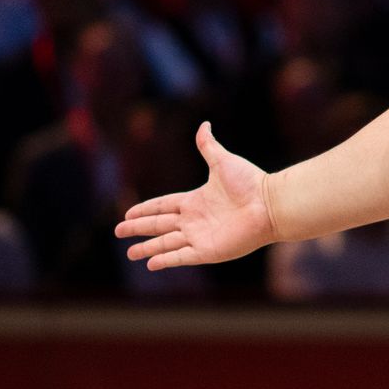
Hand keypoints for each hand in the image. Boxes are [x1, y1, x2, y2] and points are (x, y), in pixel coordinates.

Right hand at [115, 122, 275, 268]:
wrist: (269, 204)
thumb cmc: (250, 183)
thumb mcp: (222, 162)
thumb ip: (208, 146)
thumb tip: (204, 125)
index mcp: (195, 200)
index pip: (163, 205)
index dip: (145, 209)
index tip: (128, 213)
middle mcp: (194, 220)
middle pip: (159, 225)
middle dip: (138, 229)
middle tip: (118, 232)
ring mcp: (200, 236)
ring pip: (166, 243)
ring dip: (147, 248)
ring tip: (130, 253)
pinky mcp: (208, 250)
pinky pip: (181, 256)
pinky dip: (165, 260)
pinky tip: (150, 264)